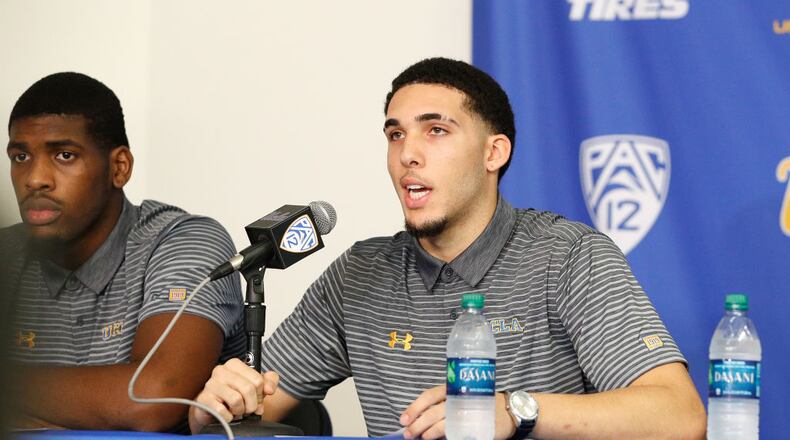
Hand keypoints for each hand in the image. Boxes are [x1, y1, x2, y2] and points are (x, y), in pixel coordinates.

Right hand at [188, 358, 278, 432]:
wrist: (213, 409)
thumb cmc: (236, 394)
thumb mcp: (256, 385)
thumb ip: (270, 381)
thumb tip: (270, 389)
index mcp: (234, 364)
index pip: (258, 380)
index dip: (260, 394)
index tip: (255, 398)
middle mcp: (221, 371)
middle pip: (248, 389)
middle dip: (251, 404)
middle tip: (247, 408)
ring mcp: (210, 384)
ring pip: (236, 400)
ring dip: (240, 410)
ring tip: (236, 410)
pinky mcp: (203, 399)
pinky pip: (223, 411)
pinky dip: (229, 417)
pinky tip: (226, 413)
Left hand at [400, 386, 516, 439]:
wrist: (510, 411)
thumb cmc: (480, 403)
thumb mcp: (460, 397)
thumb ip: (442, 405)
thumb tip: (417, 419)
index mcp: (453, 389)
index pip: (429, 396)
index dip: (414, 407)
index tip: (403, 419)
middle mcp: (459, 399)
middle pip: (433, 412)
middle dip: (417, 423)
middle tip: (408, 433)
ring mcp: (468, 413)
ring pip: (444, 424)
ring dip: (429, 433)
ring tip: (421, 438)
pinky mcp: (477, 427)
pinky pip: (458, 434)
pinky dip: (447, 438)